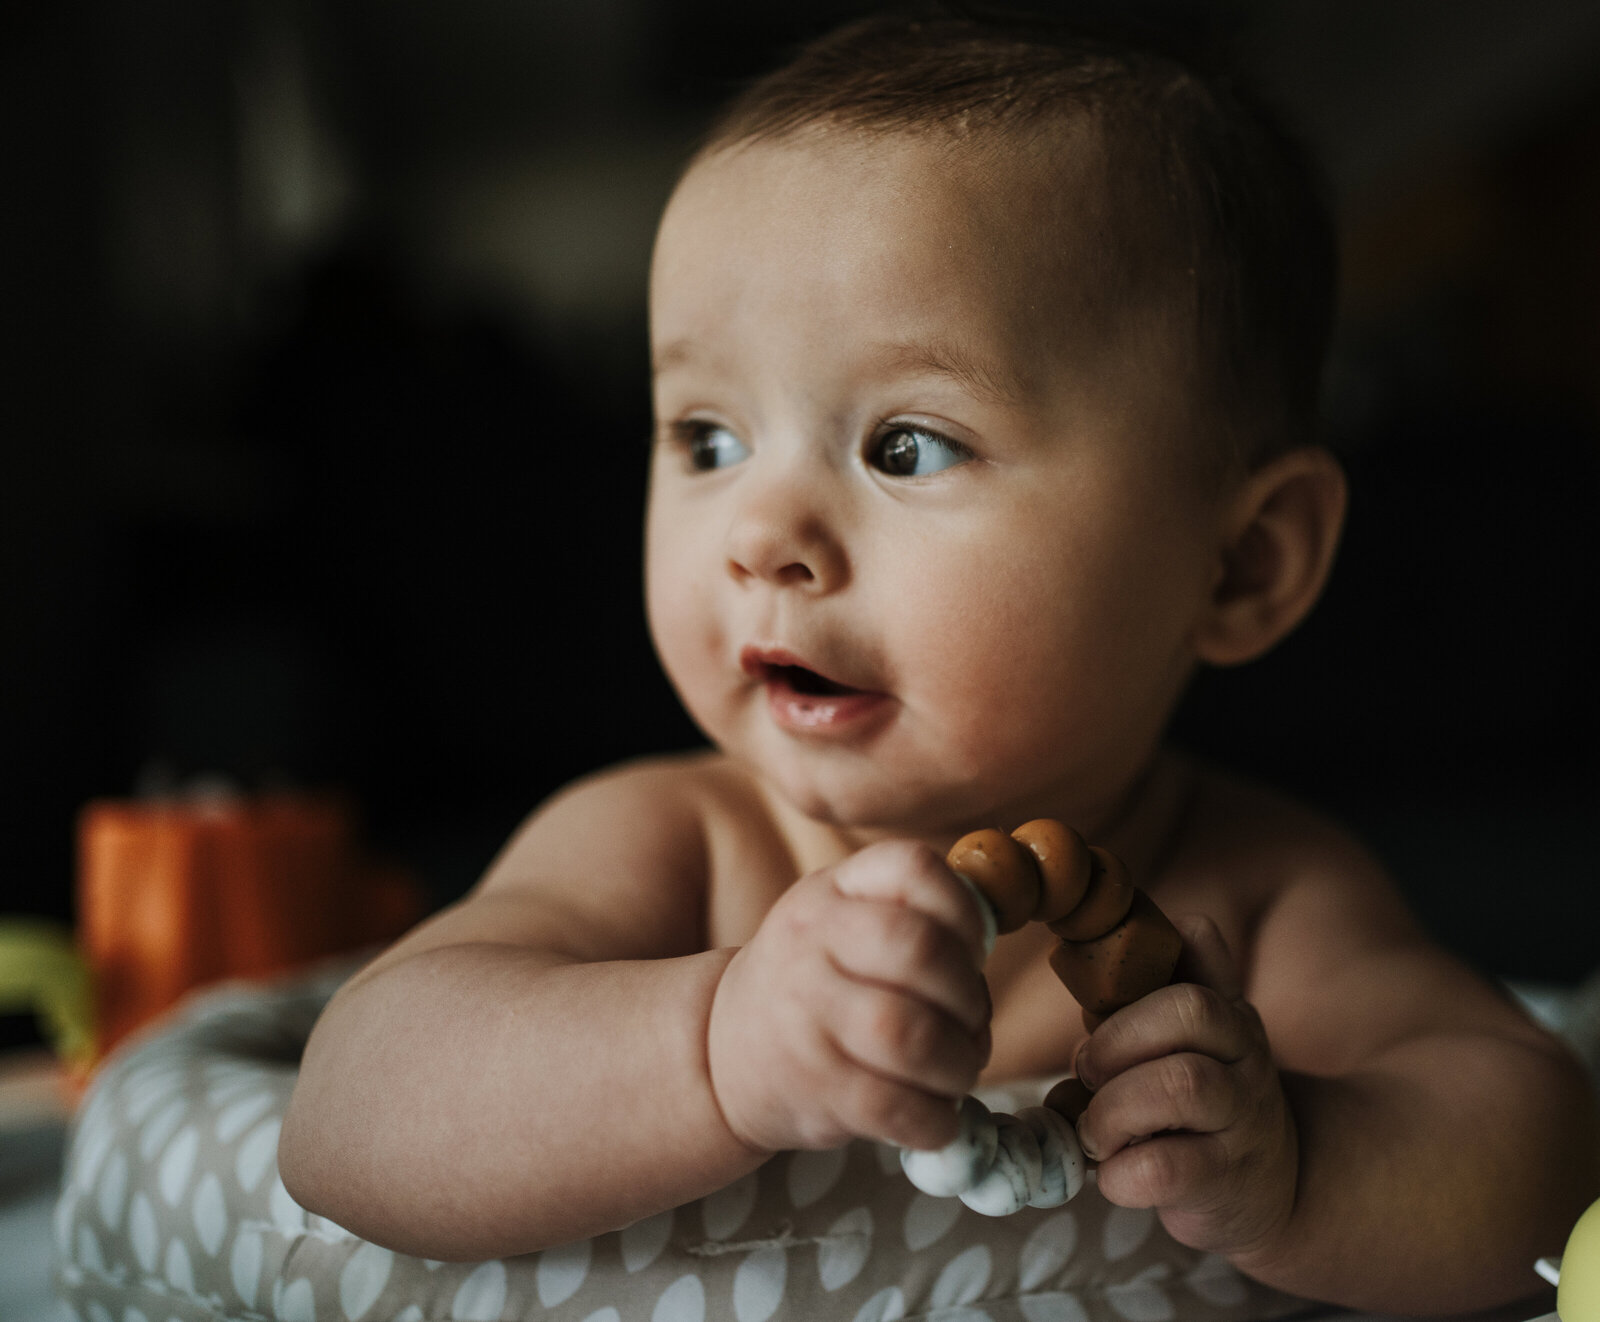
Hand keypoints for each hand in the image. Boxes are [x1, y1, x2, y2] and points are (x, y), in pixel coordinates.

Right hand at [707, 839, 992, 1153]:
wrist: (719, 1048)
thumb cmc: (813, 981)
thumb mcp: (842, 921)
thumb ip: (911, 915)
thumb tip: (993, 939)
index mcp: (832, 889)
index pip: (915, 868)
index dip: (966, 911)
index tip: (975, 951)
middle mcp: (811, 941)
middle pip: (922, 951)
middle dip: (970, 996)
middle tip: (973, 1023)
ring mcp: (805, 1015)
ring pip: (913, 1035)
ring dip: (960, 1064)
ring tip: (957, 1072)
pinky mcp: (809, 1088)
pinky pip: (894, 1107)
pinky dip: (935, 1121)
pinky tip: (936, 1119)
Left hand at [1070, 915, 1297, 1260]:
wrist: (1273, 1188)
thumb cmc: (1208, 1098)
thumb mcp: (1201, 1034)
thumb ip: (1176, 981)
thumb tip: (1145, 926)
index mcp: (1228, 1018)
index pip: (1193, 968)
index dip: (1132, 989)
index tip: (1093, 1020)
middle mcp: (1244, 1061)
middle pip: (1187, 1015)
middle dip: (1116, 1040)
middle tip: (1086, 1072)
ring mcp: (1240, 1122)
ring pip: (1180, 1084)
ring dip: (1112, 1107)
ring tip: (1093, 1130)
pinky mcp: (1224, 1182)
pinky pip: (1166, 1168)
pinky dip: (1120, 1171)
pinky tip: (1111, 1171)